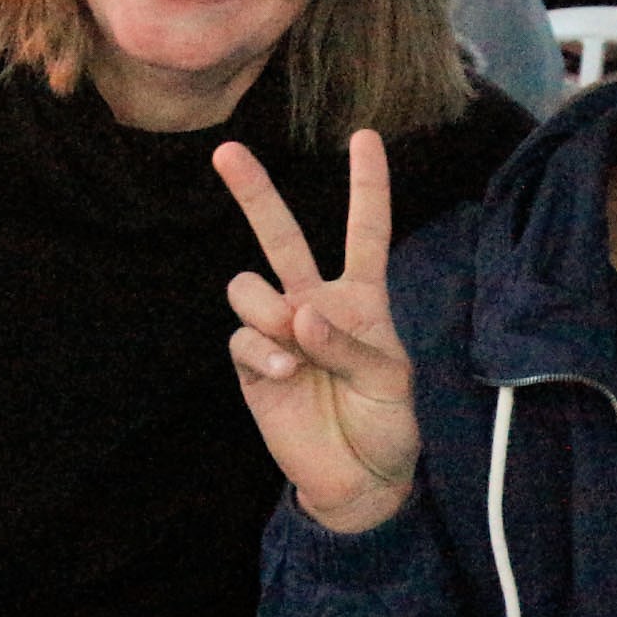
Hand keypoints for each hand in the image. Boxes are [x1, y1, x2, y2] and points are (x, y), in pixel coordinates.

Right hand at [218, 130, 414, 533]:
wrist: (360, 479)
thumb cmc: (386, 423)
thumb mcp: (390, 381)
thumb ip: (348, 342)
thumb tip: (299, 312)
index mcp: (361, 299)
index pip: (366, 231)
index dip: (367, 185)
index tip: (365, 136)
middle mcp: (315, 303)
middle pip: (282, 236)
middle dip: (254, 193)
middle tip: (227, 152)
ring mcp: (278, 332)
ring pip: (248, 286)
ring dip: (268, 308)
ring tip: (293, 341)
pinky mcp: (251, 365)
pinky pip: (241, 337)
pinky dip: (261, 352)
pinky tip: (285, 374)